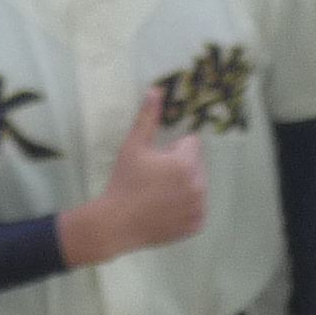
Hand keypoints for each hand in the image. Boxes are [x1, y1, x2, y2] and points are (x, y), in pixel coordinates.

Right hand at [63, 93, 207, 266]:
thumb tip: (156, 90)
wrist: (116, 223)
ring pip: (197, 185)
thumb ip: (148, 118)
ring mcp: (199, 208)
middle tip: (154, 179)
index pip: (191, 143)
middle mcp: (199, 186)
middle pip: (196, 164)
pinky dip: (184, 208)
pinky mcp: (196, 224)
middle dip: (179, 167)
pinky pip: (196, 207)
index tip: (155, 162)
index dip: (171, 150)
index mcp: (187, 164)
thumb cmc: (124, 182)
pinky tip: (164, 211)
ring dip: (183, 186)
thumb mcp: (133, 146)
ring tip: (157, 195)